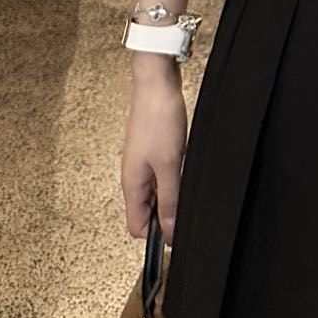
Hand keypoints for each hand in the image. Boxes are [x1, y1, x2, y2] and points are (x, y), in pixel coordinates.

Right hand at [120, 64, 187, 241]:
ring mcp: (142, 162)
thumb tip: (168, 232)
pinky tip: (184, 164)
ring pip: (156, 193)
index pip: (136, 227)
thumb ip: (169, 200)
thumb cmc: (158, 118)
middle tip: (186, 199)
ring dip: (172, 192)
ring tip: (186, 176)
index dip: (156, 234)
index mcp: (131, 184)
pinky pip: (161, 175)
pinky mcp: (152, 150)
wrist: (157, 83)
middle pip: (147, 211)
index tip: (177, 229)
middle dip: (167, 212)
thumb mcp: (168, 165)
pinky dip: (174, 176)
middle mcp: (133, 175)